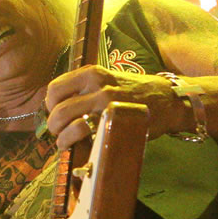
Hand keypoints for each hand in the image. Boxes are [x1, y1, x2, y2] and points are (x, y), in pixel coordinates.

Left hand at [44, 65, 188, 149]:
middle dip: (53, 125)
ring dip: (60, 136)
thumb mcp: (108, 80)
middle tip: (58, 132)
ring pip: (65, 120)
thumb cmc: (135, 93)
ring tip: (64, 142)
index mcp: (92, 72)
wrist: (168, 100)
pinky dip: (72, 142)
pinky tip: (74, 146)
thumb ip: (85, 88)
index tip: (56, 114)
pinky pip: (82, 131)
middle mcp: (96, 84)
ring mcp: (105, 102)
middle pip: (57, 107)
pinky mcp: (113, 119)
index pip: (55, 88)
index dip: (50, 105)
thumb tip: (58, 106)